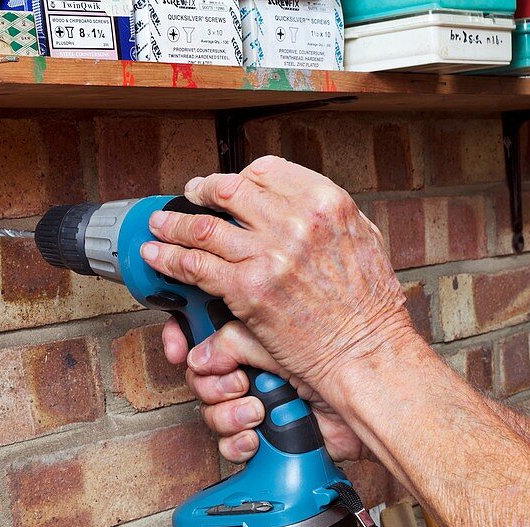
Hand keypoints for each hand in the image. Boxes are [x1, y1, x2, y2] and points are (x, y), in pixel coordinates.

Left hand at [140, 156, 419, 402]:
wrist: (368, 353)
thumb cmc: (372, 308)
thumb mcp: (364, 241)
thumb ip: (328, 220)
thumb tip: (298, 209)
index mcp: (326, 203)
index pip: (267, 171)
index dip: (240, 177)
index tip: (229, 187)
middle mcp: (296, 222)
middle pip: (230, 190)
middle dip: (202, 192)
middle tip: (190, 197)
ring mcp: (270, 255)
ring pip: (203, 226)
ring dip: (174, 222)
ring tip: (161, 224)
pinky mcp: (249, 290)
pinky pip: (196, 266)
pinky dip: (169, 259)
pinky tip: (157, 256)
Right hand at [162, 318, 366, 462]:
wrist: (369, 405)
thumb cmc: (342, 359)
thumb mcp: (277, 338)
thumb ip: (233, 339)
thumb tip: (200, 354)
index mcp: (257, 330)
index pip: (203, 327)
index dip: (184, 337)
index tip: (179, 348)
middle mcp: (255, 364)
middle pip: (201, 373)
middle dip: (212, 382)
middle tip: (236, 382)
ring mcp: (260, 399)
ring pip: (211, 410)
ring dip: (228, 413)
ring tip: (257, 411)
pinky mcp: (266, 435)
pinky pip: (230, 443)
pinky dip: (239, 442)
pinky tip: (258, 437)